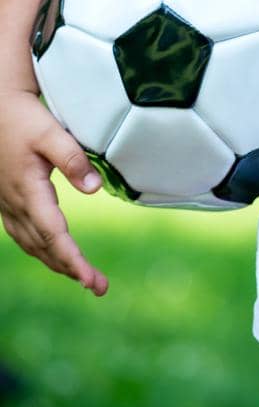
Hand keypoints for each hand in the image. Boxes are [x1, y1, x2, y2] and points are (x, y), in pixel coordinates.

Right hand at [0, 91, 107, 293]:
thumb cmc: (24, 119)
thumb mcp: (51, 133)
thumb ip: (73, 159)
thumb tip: (94, 190)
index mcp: (28, 192)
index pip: (54, 235)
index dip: (73, 259)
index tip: (92, 280)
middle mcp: (16, 205)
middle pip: (45, 248)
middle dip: (72, 269)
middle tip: (100, 287)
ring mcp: (9, 206)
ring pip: (33, 246)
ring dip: (58, 263)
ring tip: (84, 278)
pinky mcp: (8, 202)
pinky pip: (25, 237)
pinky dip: (43, 251)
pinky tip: (55, 256)